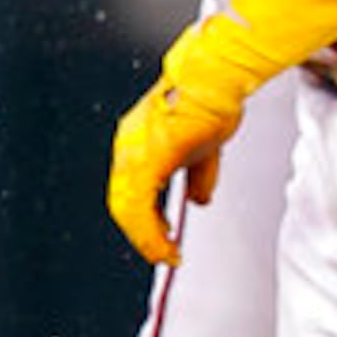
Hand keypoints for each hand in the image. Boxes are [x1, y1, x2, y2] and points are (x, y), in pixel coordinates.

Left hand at [106, 72, 243, 266]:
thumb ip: (197, 177)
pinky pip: (139, 210)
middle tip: (164, 252)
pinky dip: (150, 233)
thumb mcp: (203, 151)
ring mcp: (132, 155)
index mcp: (137, 143)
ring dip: (147, 239)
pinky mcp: (145, 163)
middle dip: (144, 233)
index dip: (145, 218)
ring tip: (166, 254)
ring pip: (127, 211)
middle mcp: (127, 148)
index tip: (163, 235)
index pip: (130, 191)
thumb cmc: (210, 103)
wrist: (213, 82)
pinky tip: (165, 245)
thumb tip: (198, 199)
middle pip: (124, 204)